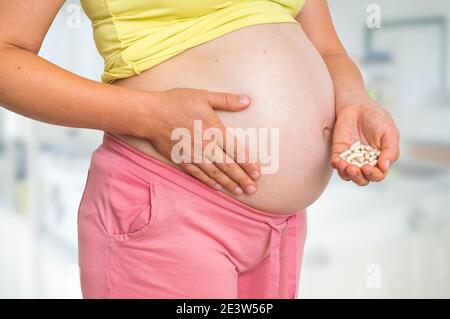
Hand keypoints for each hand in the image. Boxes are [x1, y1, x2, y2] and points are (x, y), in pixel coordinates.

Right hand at [145, 88, 259, 194]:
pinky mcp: (182, 160)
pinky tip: (218, 187)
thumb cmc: (177, 102)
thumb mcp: (204, 96)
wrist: (150, 114)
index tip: (258, 173)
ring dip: (229, 183)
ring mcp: (193, 155)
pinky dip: (210, 182)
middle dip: (242, 179)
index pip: (236, 150)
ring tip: (240, 192)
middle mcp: (206, 145)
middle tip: (253, 189)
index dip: (248, 163)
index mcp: (214, 130)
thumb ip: (227, 100)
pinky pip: (199, 174)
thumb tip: (247, 100)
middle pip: (228, 166)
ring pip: (215, 173)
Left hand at [331, 99, 399, 185]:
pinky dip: (336, 165)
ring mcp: (351, 158)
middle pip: (362, 179)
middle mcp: (365, 162)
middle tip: (355, 169)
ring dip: (346, 174)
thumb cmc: (376, 118)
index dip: (374, 175)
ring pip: (347, 175)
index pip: (378, 175)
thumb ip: (390, 150)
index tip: (368, 167)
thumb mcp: (389, 132)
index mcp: (380, 160)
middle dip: (358, 177)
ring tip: (345, 166)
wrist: (358, 105)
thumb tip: (385, 167)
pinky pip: (336, 163)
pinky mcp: (339, 152)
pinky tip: (337, 161)